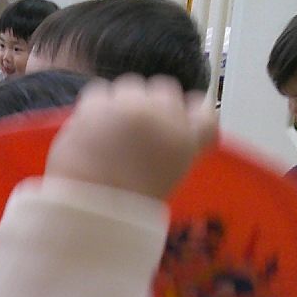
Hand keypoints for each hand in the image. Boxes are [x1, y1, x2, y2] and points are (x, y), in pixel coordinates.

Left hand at [45, 75, 215, 201]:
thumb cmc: (127, 206)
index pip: (206, 116)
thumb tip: (164, 138)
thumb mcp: (166, 181)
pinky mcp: (100, 103)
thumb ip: (171, 153)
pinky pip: (99, 92)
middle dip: (150, 104)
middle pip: (165, 90)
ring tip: (108, 132)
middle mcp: (165, 117)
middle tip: (133, 129)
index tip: (179, 116)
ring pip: (131, 86)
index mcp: (188, 142)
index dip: (190, 112)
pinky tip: (89, 131)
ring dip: (121, 102)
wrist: (91, 209)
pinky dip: (93, 108)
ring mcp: (132, 107)